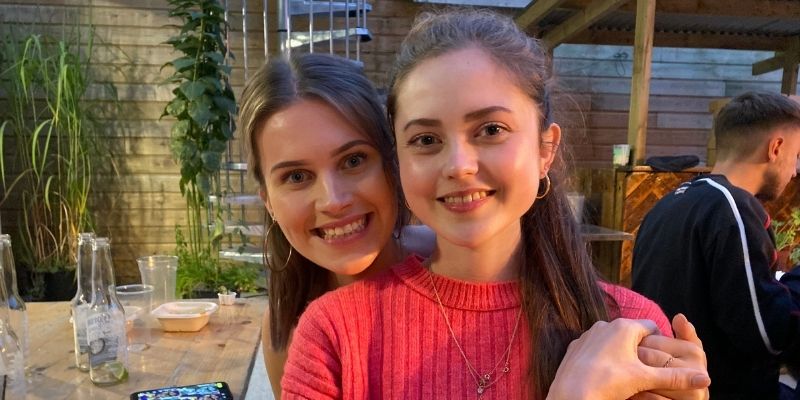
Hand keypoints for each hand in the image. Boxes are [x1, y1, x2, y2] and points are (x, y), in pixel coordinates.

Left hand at [547, 318, 709, 399]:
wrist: (571, 395)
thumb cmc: (609, 382)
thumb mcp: (645, 379)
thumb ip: (675, 376)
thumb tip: (705, 380)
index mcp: (624, 326)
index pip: (652, 327)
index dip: (661, 343)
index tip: (662, 360)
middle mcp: (604, 325)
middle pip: (631, 333)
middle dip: (641, 349)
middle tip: (646, 370)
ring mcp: (587, 335)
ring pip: (612, 341)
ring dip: (621, 353)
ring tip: (626, 374)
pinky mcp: (574, 347)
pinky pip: (595, 349)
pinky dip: (602, 358)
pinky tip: (605, 375)